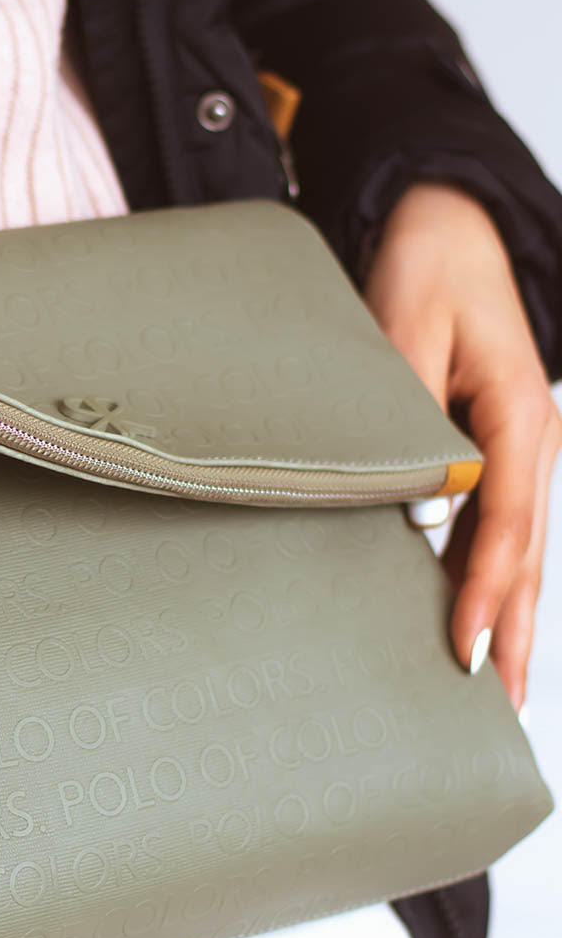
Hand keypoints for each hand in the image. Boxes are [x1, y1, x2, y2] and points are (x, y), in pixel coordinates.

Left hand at [363, 181, 561, 710]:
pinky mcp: (497, 453)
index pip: (508, 520)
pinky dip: (496, 578)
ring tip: (503, 688)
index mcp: (518, 415)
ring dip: (515, 616)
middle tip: (503, 710)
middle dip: (517, 631)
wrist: (449, 227)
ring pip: (521, 549)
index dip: (487, 589)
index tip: (467, 649)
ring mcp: (520, 450)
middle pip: (527, 552)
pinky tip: (482, 620)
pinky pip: (502, 527)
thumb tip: (413, 508)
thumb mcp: (405, 328)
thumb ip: (406, 416)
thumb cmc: (428, 269)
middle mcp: (531, 441)